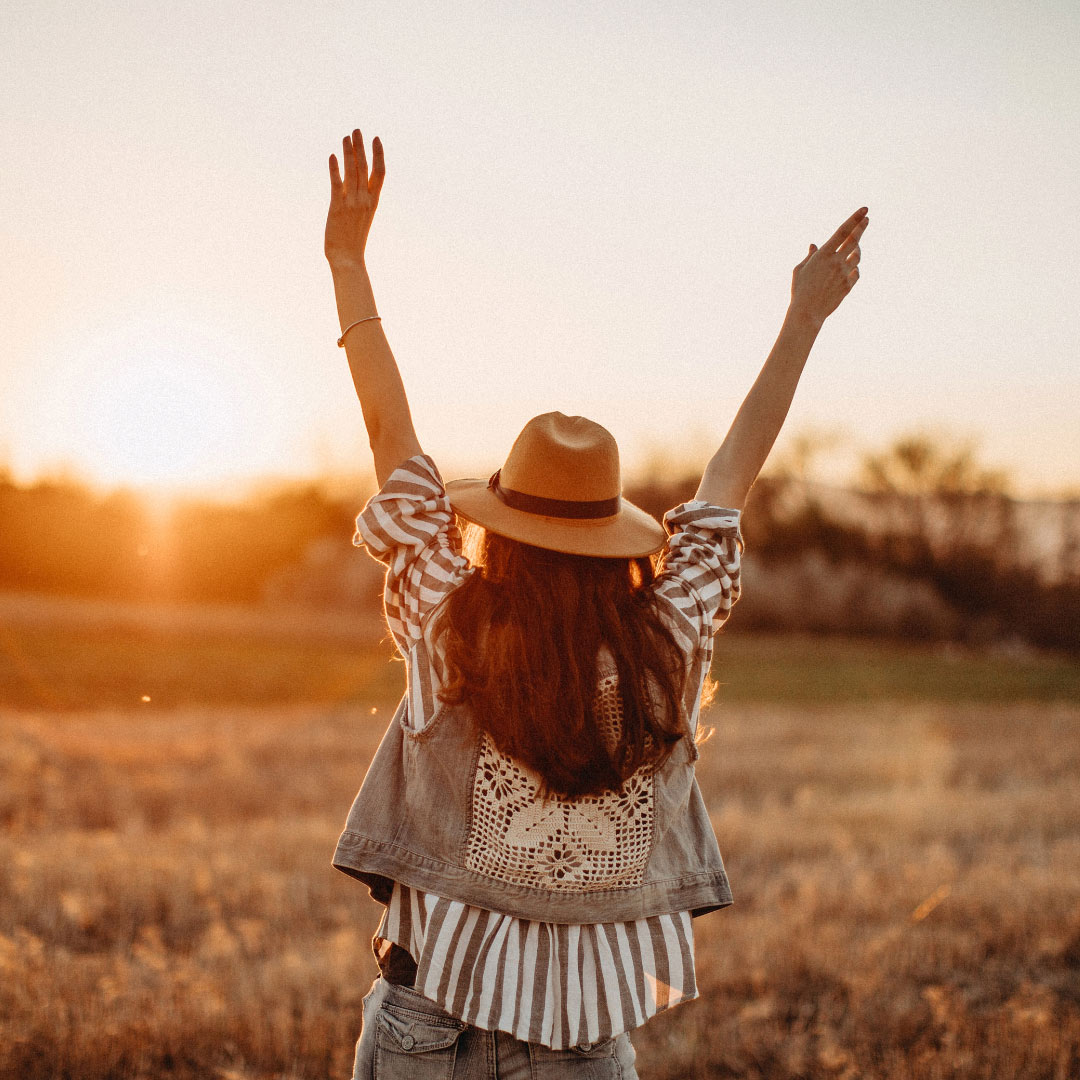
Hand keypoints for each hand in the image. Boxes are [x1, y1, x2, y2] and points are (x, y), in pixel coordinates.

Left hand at [325, 129, 384, 267]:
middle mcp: (365, 200)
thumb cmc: (352, 240)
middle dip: (361, 147)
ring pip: (353, 172)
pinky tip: (332, 156)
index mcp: (373, 202)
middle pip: (365, 167)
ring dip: (349, 152)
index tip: (376, 138)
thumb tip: (350, 183)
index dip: (378, 154)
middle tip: (357, 130)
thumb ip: (358, 199)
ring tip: (345, 137)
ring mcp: (352, 203)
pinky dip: (335, 169)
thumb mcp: (359, 216)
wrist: (348, 259)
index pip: (380, 173)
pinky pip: (337, 184)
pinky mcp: (338, 207)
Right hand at [788, 207, 867, 328]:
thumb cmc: (800, 290)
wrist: (807, 313)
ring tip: (855, 246)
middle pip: (854, 240)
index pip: (843, 231)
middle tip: (866, 220)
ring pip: (857, 256)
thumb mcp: (800, 270)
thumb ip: (810, 256)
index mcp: (823, 254)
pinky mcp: (848, 285)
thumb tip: (814, 245)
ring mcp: (844, 273)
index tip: (864, 210)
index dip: (855, 219)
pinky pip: (856, 272)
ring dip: (856, 249)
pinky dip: (853, 268)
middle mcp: (836, 262)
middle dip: (861, 228)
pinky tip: (850, 267)